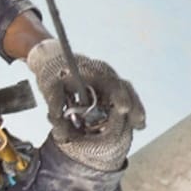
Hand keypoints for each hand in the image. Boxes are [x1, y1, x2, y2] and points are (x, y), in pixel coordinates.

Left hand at [27, 39, 145, 169]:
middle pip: (125, 88)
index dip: (119, 96)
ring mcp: (110, 83)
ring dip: (135, 110)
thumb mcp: (50, 86)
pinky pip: (124, 100)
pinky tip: (138, 125)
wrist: (55, 65)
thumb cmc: (54, 76)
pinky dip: (131, 111)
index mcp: (94, 71)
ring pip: (128, 94)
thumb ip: (54, 101)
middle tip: (139, 122)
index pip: (110, 82)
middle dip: (134, 105)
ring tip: (140, 126)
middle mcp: (106, 75)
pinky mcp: (110, 91)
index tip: (123, 109)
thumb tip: (56, 117)